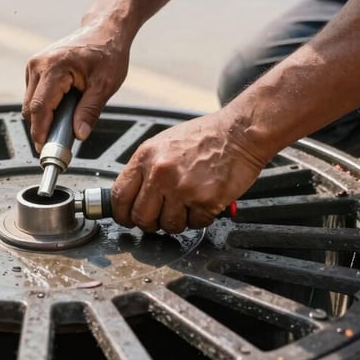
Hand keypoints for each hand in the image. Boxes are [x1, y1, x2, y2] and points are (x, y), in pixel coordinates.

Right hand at [22, 23, 129, 149]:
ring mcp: (34, 65)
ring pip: (30, 103)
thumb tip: (79, 134)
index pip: (40, 107)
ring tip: (64, 126)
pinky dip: (45, 107)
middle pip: (31, 108)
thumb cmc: (107, 53)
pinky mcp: (35, 68)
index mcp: (54, 67)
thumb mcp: (105, 85)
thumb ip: (90, 111)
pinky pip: (34, 95)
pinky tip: (62, 110)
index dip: (41, 131)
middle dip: (41, 128)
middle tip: (57, 146)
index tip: (45, 150)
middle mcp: (38, 64)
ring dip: (43, 118)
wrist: (104, 29)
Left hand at [111, 111, 267, 232]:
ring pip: (168, 226)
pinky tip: (204, 201)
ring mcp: (182, 189)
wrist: (239, 133)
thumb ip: (145, 169)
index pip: (120, 196)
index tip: (127, 219)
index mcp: (146, 157)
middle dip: (150, 223)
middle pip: (141, 217)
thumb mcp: (163, 144)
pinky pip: (195, 224)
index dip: (122, 214)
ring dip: (178, 221)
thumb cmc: (204, 137)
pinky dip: (200, 218)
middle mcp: (160, 173)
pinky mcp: (205, 201)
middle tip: (161, 217)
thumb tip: (131, 196)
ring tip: (187, 204)